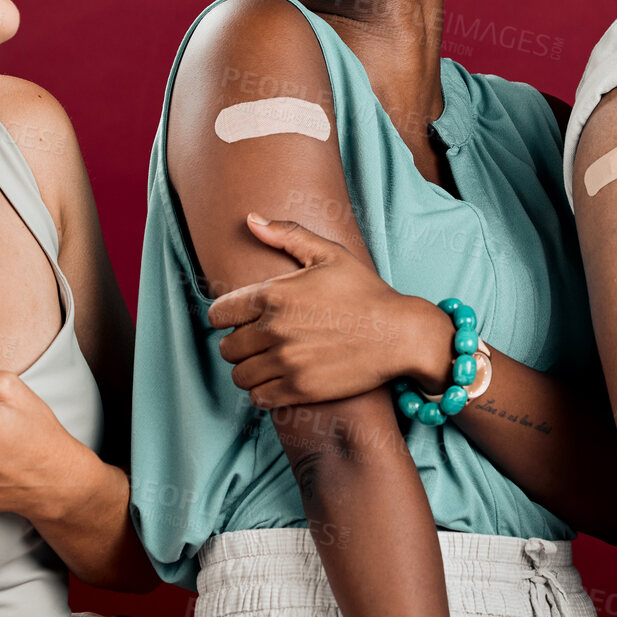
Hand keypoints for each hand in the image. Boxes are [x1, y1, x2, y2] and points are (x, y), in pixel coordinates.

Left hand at [206, 215, 454, 407]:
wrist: (399, 334)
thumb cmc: (366, 291)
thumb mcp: (329, 254)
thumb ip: (287, 235)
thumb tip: (251, 219)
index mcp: (273, 294)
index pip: (218, 314)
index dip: (226, 317)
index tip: (241, 319)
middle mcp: (274, 329)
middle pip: (227, 348)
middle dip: (239, 344)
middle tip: (259, 342)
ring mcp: (286, 362)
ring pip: (239, 375)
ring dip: (248, 370)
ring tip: (266, 363)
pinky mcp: (300, 389)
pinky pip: (258, 398)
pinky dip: (262, 392)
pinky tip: (276, 382)